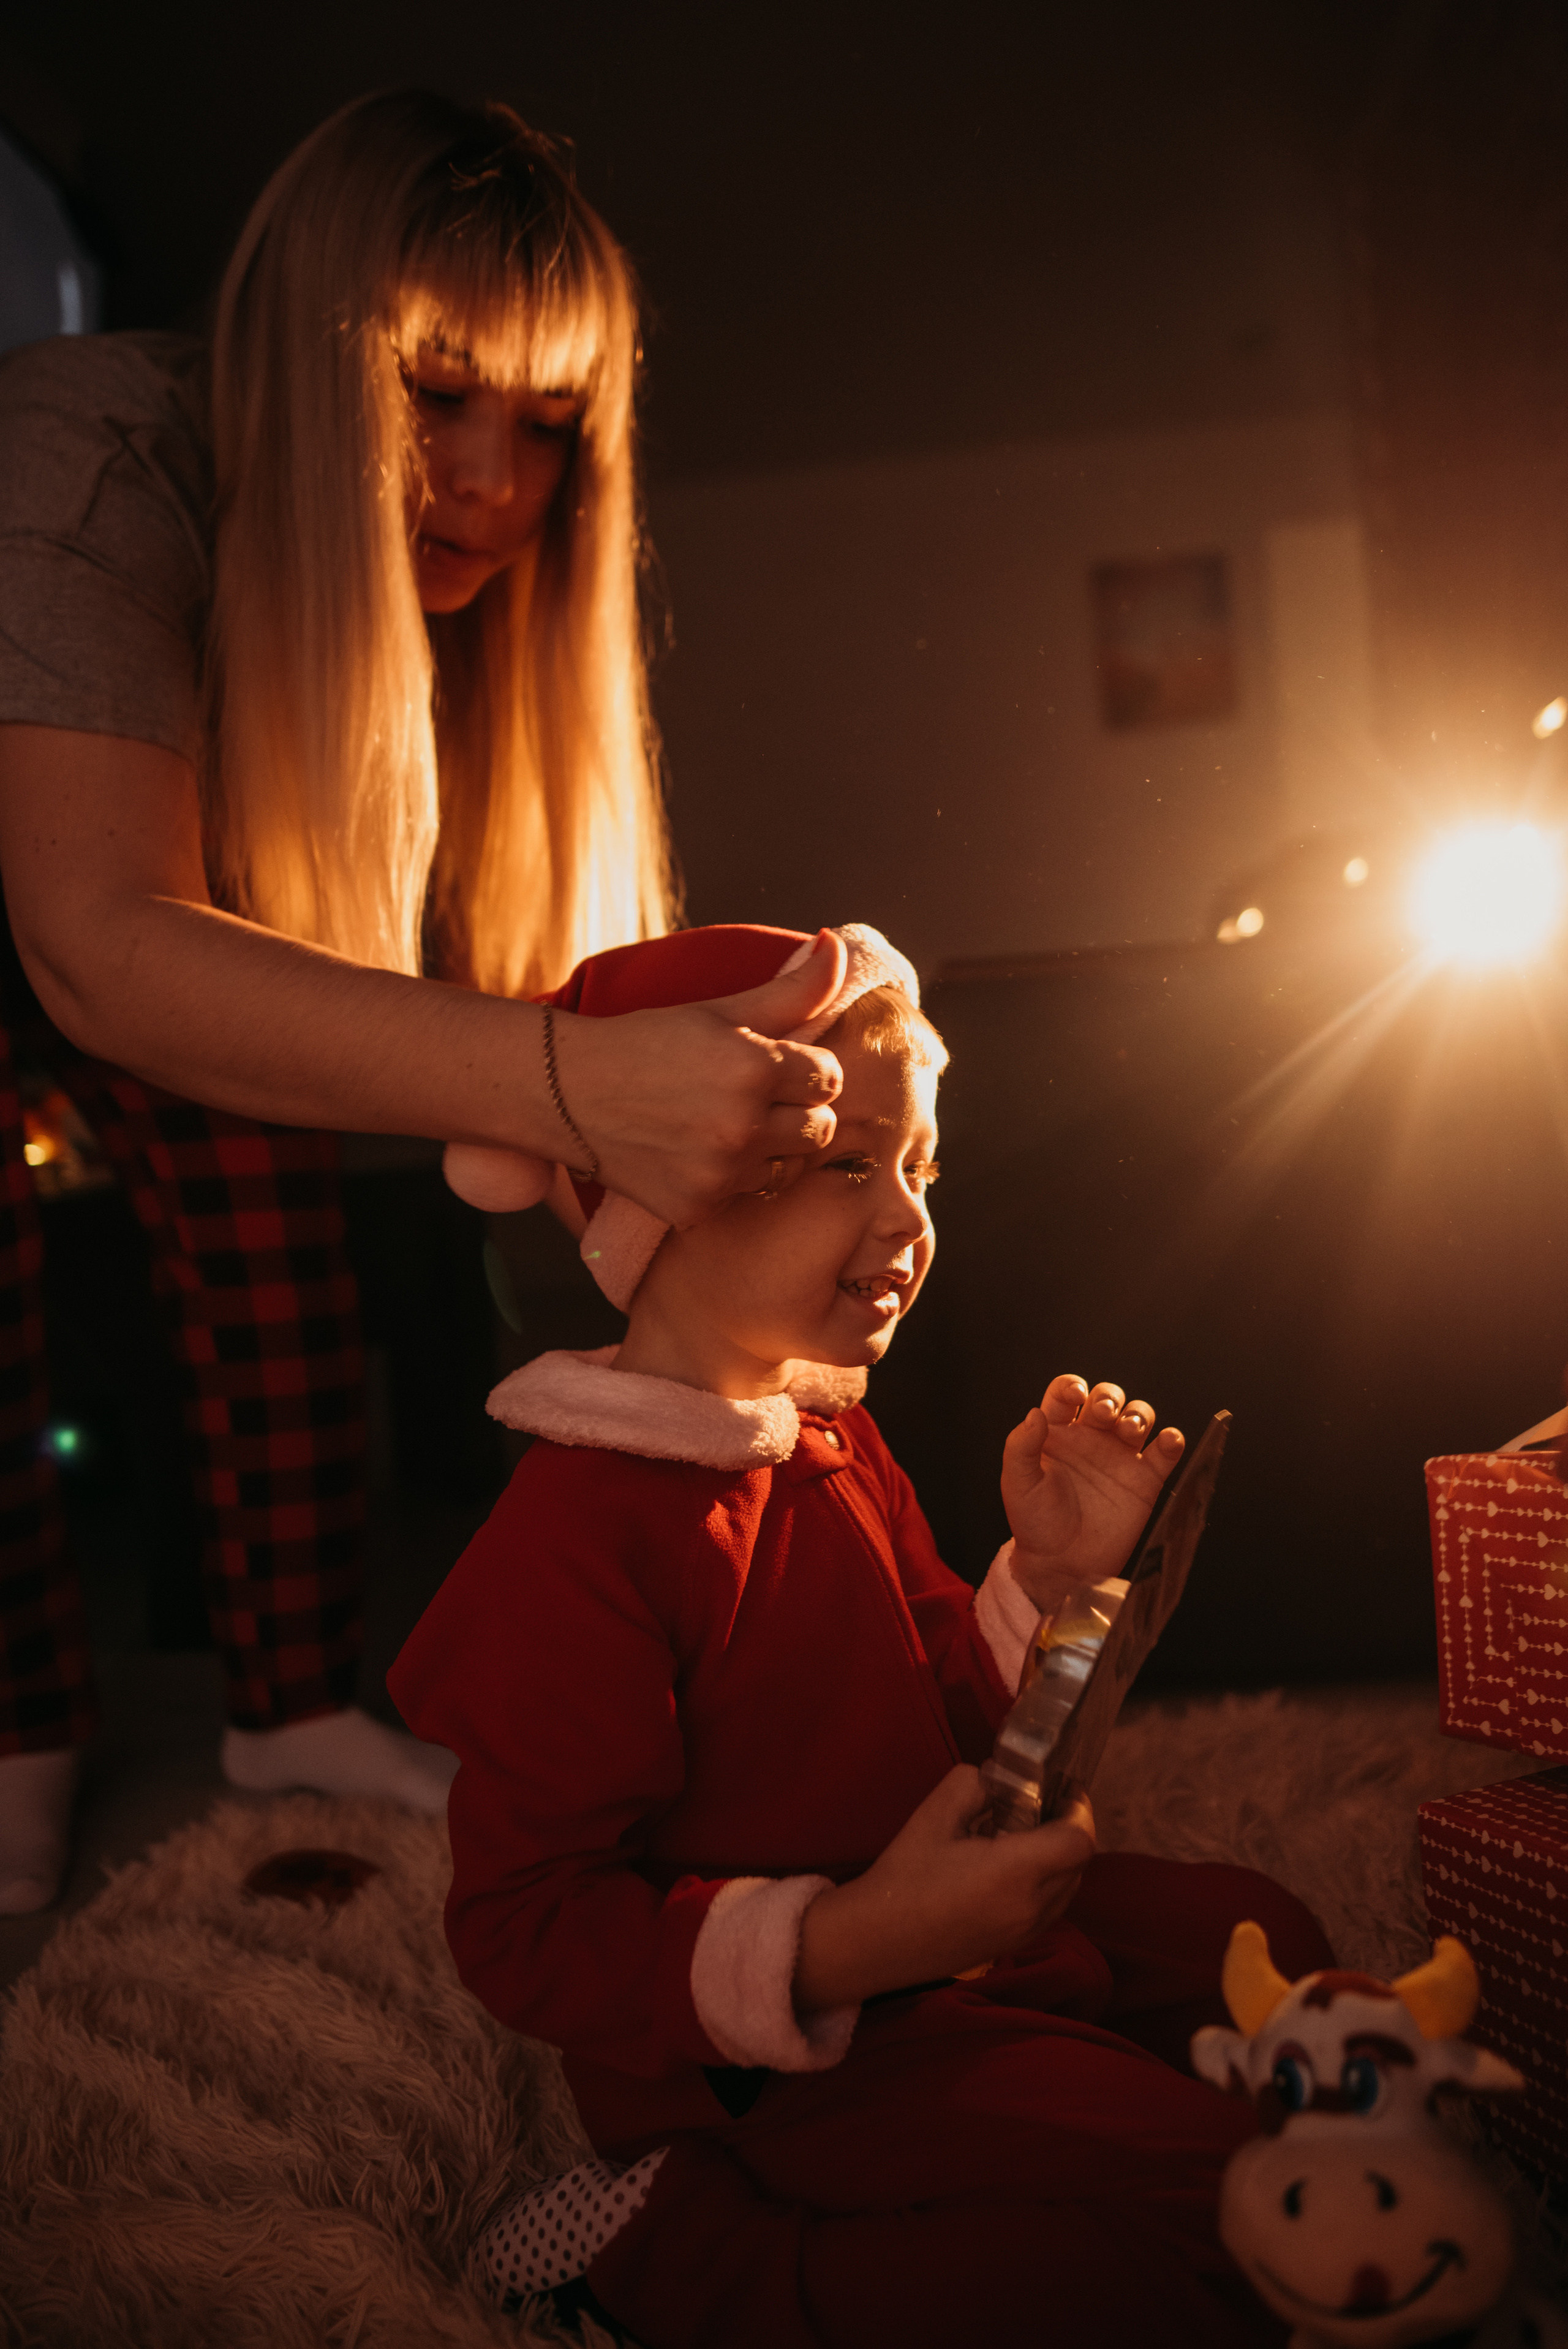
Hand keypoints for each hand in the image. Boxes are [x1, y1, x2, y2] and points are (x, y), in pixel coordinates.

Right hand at [559, 930, 848, 1225]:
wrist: (568, 1093)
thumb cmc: (648, 1043)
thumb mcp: (721, 1009)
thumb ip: (792, 988)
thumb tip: (838, 946)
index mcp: (754, 1068)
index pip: (831, 1078)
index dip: (808, 1069)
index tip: (778, 1065)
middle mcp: (742, 1126)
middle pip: (821, 1130)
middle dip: (798, 1111)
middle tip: (754, 1096)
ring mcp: (720, 1173)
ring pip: (786, 1168)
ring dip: (768, 1149)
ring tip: (725, 1125)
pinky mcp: (697, 1208)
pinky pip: (744, 1197)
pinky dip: (727, 1180)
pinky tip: (694, 1154)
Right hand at [793, 1766, 1095, 2010]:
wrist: (876, 1942)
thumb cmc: (903, 1876)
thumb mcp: (933, 1815)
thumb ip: (973, 1784)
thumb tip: (999, 1781)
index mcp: (1014, 1873)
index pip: (1080, 1841)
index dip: (1078, 1810)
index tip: (1060, 1790)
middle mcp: (1032, 1908)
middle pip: (1080, 1862)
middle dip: (1067, 1828)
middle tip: (1038, 1806)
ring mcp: (1027, 1932)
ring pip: (1069, 1887)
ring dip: (1058, 1857)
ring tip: (1020, 1837)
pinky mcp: (1016, 1946)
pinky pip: (1051, 1907)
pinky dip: (1046, 1883)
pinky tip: (1007, 1870)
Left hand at [1002, 1372, 1183, 1615]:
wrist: (1061, 1566)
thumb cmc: (1035, 1524)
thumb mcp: (1018, 1483)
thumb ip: (1021, 1446)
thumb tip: (1035, 1413)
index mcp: (1057, 1433)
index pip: (1067, 1393)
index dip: (1073, 1386)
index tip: (1076, 1396)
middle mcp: (1090, 1439)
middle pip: (1108, 1398)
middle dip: (1110, 1396)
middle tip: (1105, 1414)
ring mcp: (1119, 1457)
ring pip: (1138, 1416)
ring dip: (1139, 1413)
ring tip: (1131, 1429)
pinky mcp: (1144, 1480)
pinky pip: (1164, 1452)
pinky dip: (1172, 1441)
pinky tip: (1167, 1441)